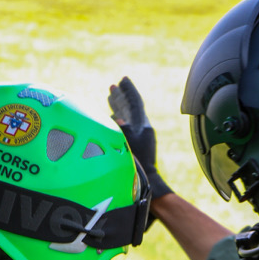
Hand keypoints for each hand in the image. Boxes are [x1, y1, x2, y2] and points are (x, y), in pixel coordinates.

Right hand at [108, 76, 171, 199]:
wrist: (148, 180)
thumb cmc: (139, 163)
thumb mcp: (129, 144)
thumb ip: (123, 130)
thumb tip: (115, 118)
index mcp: (143, 126)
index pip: (135, 103)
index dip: (128, 90)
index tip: (122, 79)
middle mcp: (142, 128)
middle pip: (130, 107)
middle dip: (121, 96)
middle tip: (113, 86)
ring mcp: (139, 136)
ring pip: (127, 116)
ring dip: (118, 106)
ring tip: (109, 95)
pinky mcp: (136, 143)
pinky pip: (126, 126)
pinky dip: (118, 119)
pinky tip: (111, 116)